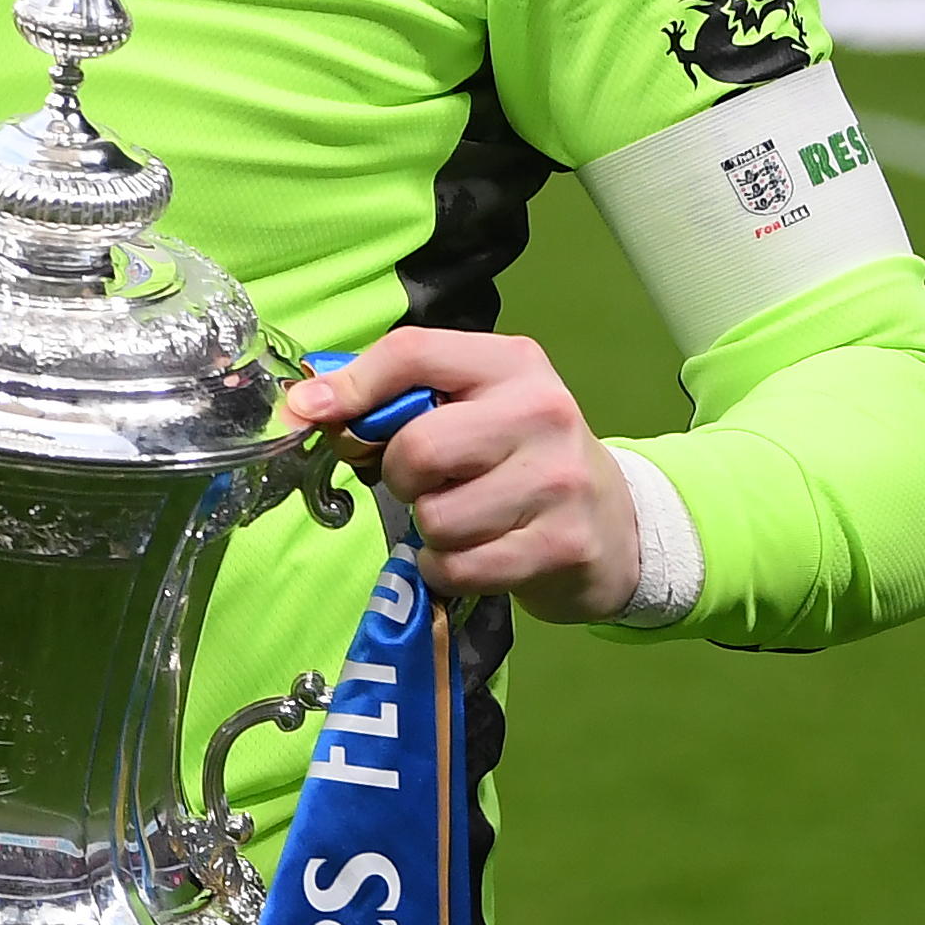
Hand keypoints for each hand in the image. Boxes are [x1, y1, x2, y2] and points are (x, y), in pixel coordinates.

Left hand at [282, 327, 637, 626]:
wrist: (617, 526)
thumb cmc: (522, 458)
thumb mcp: (476, 407)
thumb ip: (400, 398)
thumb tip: (307, 404)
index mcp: (511, 363)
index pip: (412, 354)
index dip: (350, 386)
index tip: (310, 413)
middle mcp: (541, 412)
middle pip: (418, 449)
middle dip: (401, 477)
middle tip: (427, 485)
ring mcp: (557, 482)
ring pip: (436, 517)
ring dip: (429, 530)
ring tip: (465, 519)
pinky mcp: (561, 546)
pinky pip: (459, 567)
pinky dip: (447, 570)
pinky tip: (475, 555)